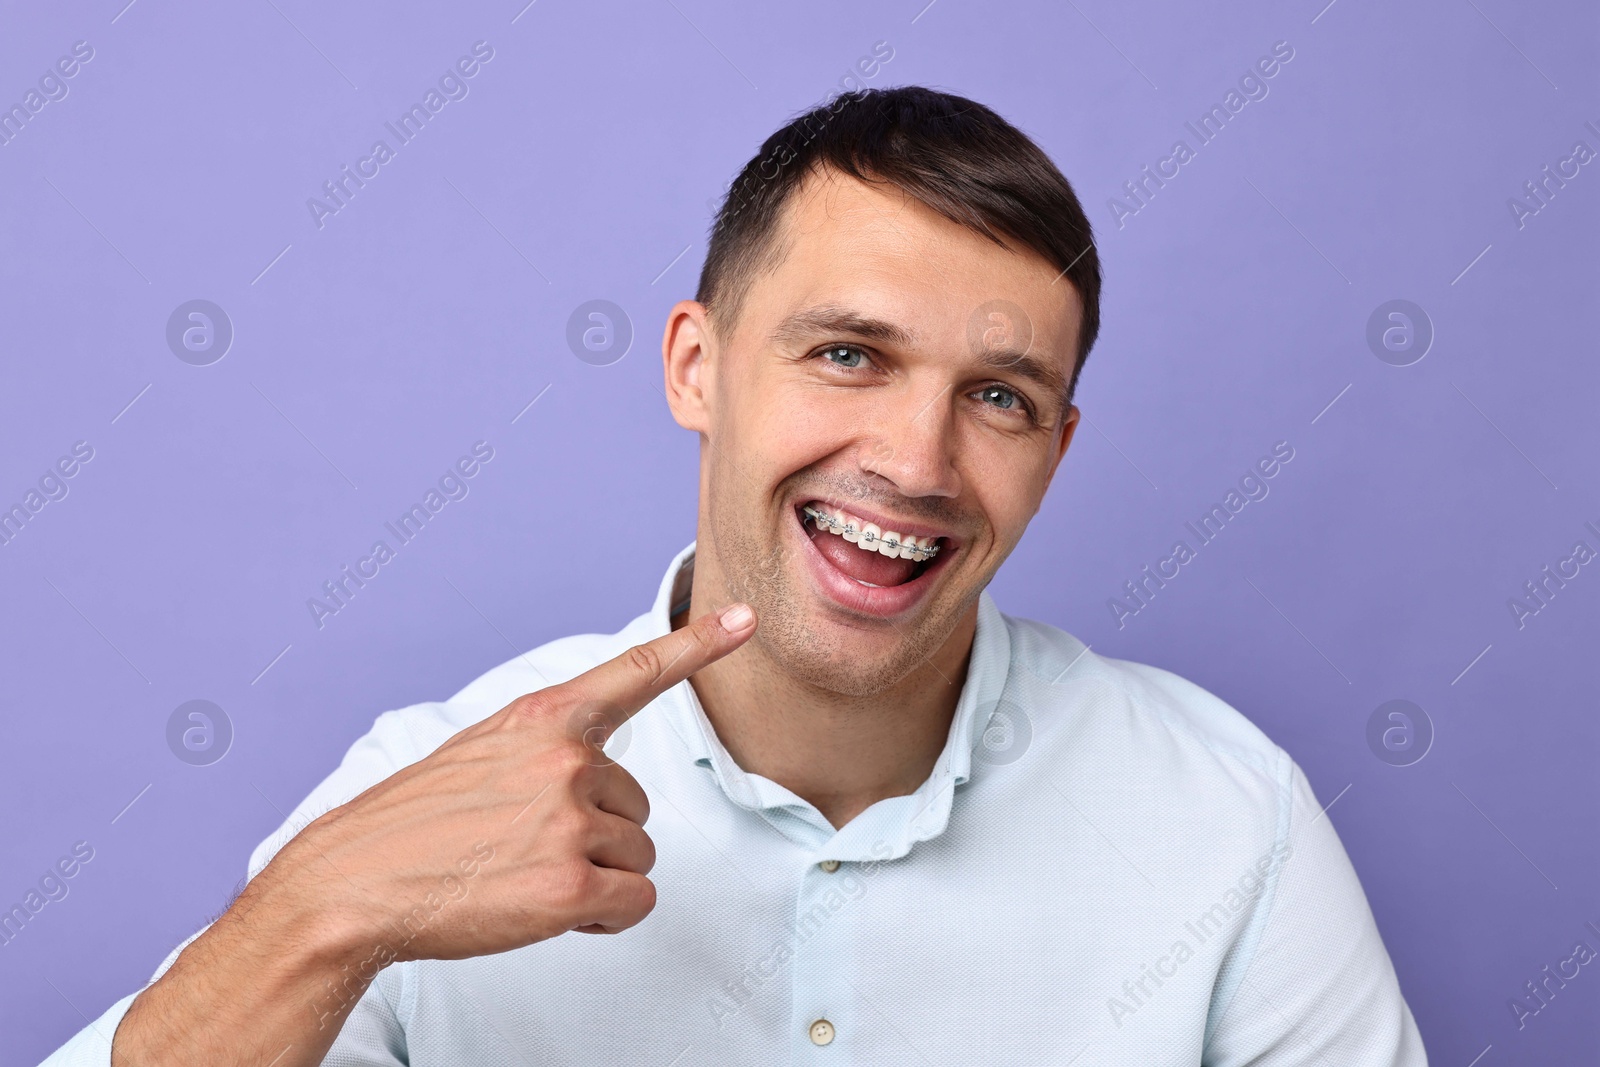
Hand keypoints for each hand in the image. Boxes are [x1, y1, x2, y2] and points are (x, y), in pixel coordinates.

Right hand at [254, 601, 757, 972]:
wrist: (354, 884)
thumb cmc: (414, 825)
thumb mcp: (480, 753)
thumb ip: (546, 750)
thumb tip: (602, 772)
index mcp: (543, 719)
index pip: (635, 673)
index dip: (696, 645)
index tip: (746, 619)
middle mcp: (566, 760)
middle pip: (638, 806)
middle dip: (596, 835)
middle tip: (523, 848)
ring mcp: (572, 821)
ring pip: (638, 857)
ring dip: (597, 879)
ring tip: (524, 876)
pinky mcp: (574, 885)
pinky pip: (634, 903)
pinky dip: (604, 920)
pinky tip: (547, 911)